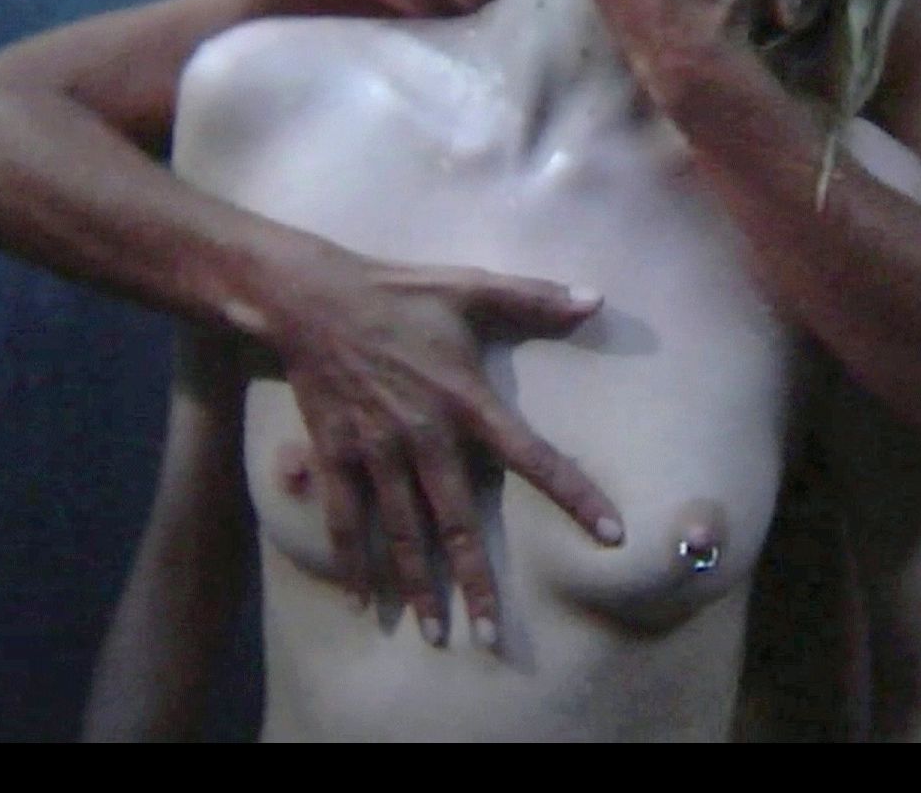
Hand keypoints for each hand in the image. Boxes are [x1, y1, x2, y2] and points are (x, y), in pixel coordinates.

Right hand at [269, 248, 622, 648]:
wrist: (310, 298)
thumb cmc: (397, 291)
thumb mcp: (470, 285)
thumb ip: (534, 297)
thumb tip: (597, 298)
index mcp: (466, 401)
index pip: (534, 457)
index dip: (575, 496)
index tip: (610, 535)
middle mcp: (425, 436)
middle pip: (458, 523)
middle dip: (477, 582)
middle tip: (492, 635)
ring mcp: (377, 451)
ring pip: (403, 534)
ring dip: (420, 588)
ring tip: (438, 636)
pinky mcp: (336, 455)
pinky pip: (346, 520)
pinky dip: (353, 563)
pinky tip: (364, 603)